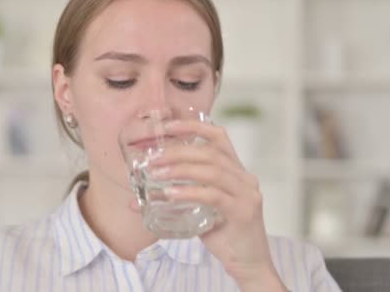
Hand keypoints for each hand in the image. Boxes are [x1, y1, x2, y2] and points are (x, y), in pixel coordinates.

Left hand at [143, 118, 285, 290]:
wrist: (250, 264)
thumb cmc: (224, 235)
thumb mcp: (201, 210)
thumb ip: (179, 199)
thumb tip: (139, 198)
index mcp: (236, 171)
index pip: (219, 137)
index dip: (194, 127)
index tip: (168, 126)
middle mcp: (245, 178)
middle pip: (210, 153)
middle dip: (178, 151)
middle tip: (153, 159)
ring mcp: (247, 194)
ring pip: (212, 170)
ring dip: (180, 169)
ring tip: (157, 174)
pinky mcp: (243, 212)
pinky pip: (214, 195)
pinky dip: (189, 192)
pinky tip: (171, 194)